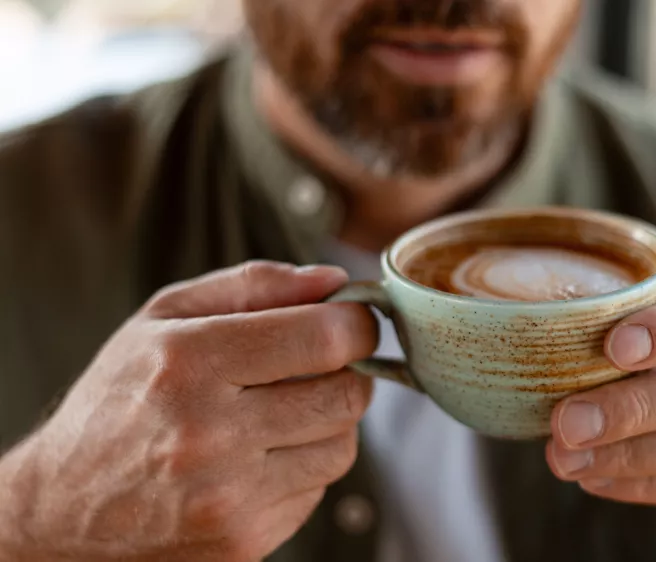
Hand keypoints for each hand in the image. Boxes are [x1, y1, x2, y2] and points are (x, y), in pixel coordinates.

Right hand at [0, 262, 377, 560]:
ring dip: (327, 423)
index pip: (325, 337)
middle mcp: (208, 433)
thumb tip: (335, 281)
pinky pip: (317, 490)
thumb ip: (253, 286)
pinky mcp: (243, 541)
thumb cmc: (119, 402)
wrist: (60, 511)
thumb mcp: (164, 320)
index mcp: (188, 361)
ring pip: (343, 445)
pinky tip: (258, 460)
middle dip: (346, 373)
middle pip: (346, 394)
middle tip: (319, 367)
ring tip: (278, 416)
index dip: (356, 324)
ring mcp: (228, 496)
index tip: (351, 322)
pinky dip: (302, 468)